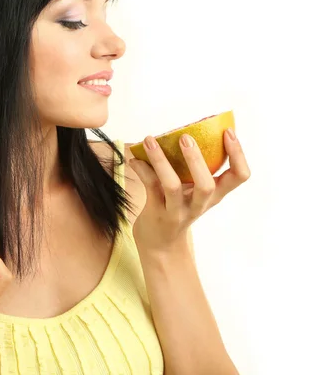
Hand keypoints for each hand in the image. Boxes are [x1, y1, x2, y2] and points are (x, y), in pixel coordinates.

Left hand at [128, 128, 250, 253]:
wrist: (161, 244)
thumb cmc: (178, 207)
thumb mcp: (193, 191)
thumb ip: (193, 168)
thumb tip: (183, 130)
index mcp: (215, 195)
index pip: (239, 176)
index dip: (238, 155)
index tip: (229, 132)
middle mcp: (200, 204)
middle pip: (207, 185)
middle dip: (196, 160)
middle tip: (185, 137)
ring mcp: (178, 211)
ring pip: (173, 186)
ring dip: (160, 161)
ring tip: (150, 140)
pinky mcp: (157, 213)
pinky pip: (150, 187)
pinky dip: (142, 169)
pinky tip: (135, 158)